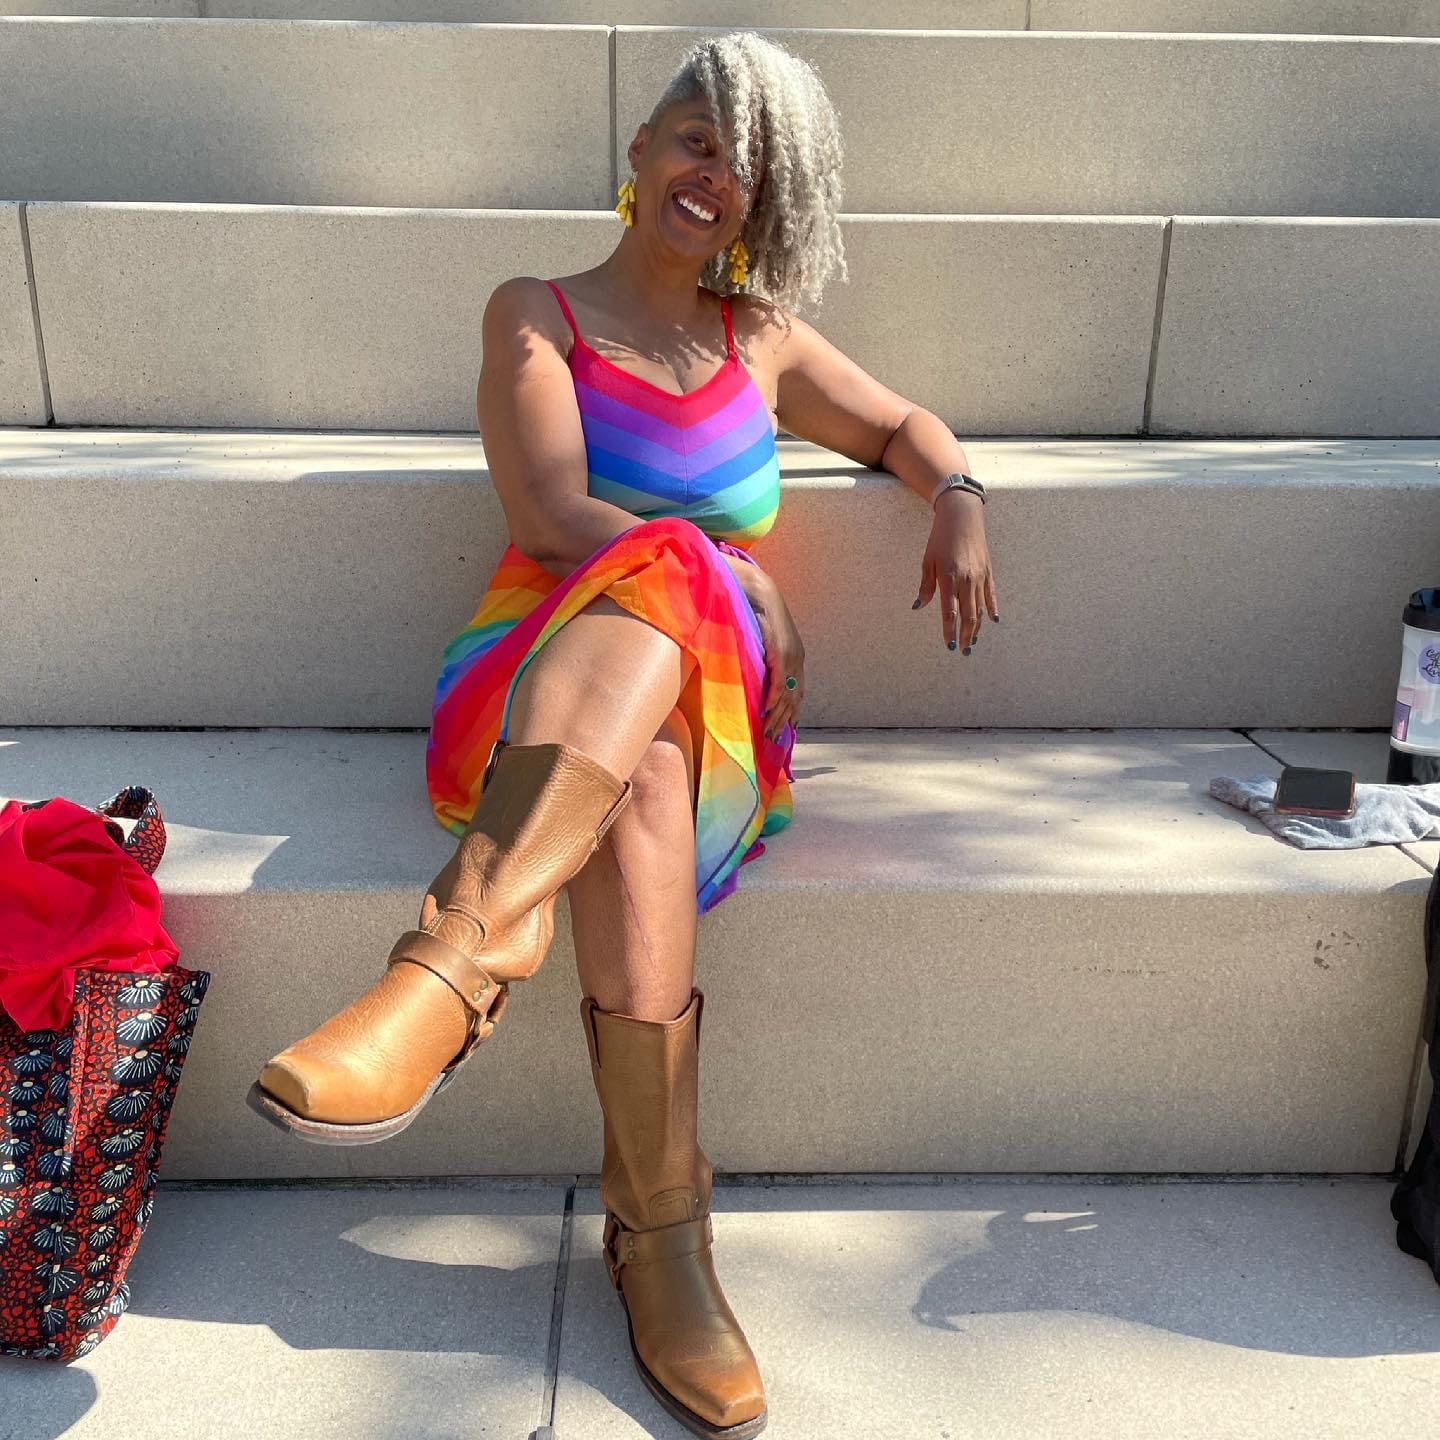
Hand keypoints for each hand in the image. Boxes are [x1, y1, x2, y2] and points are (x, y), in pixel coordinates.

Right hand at [750, 574, 805, 741]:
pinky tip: (767, 712)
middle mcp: (796, 659)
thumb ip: (763, 659)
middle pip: (794, 699)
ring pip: (786, 695)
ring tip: (768, 733)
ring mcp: (790, 656)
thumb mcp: (762, 640)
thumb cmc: (754, 613)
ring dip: (777, 717)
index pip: (798, 692)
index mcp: (795, 656)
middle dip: (784, 721)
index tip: (786, 730)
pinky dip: (773, 699)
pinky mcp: (779, 652)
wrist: (756, 589)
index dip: (792, 713)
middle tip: (774, 740)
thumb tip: (754, 675)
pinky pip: (778, 682)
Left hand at [913, 490, 997, 650]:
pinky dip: (991, 609)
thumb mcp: (928, 560)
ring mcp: (979, 576)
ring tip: (973, 641)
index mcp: (948, 577)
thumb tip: (918, 606)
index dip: (949, 631)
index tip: (949, 645)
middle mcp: (966, 579)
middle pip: (968, 615)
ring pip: (980, 608)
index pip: (949, 612)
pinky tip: (992, 621)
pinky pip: (991, 595)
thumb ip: (926, 586)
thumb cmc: (940, 537)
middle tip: (963, 650)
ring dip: (976, 627)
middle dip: (965, 635)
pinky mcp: (988, 571)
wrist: (962, 516)